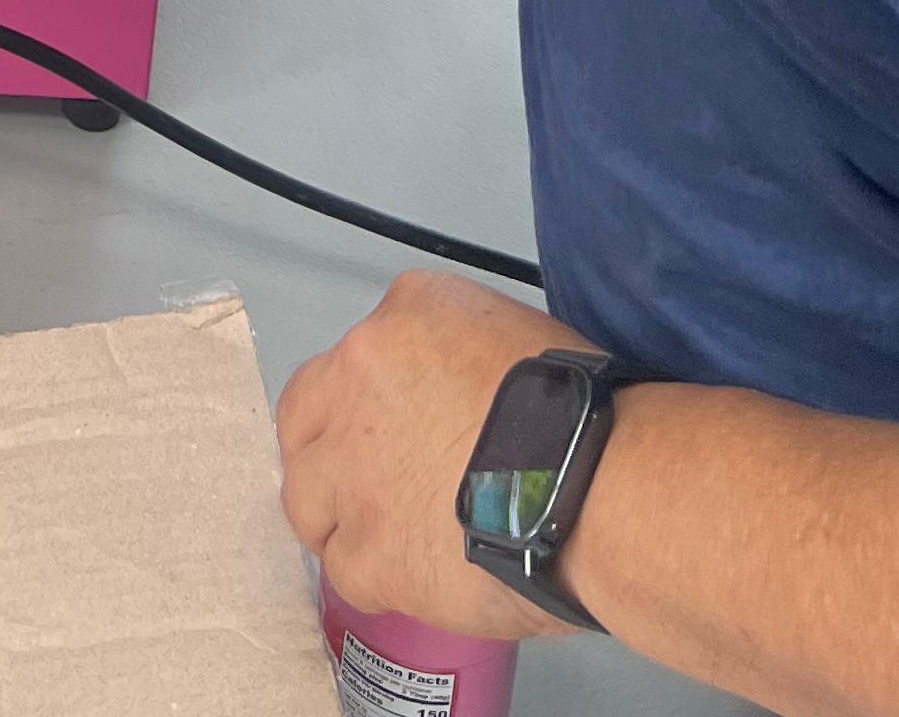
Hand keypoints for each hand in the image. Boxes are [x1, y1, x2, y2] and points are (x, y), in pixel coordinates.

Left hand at [276, 272, 571, 642]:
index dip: (358, 407)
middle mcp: (356, 381)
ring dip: (339, 519)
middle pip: (302, 426)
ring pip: (306, 500)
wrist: (596, 484)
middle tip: (372, 487)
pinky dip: (373, 578)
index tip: (384, 435)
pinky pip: (344, 569)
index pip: (346, 362)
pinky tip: (412, 577)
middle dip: (328, 456)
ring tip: (389, 538)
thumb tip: (443, 400)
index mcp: (399, 320)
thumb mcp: (508, 334)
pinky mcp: (368, 552)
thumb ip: (451, 359)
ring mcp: (352, 471)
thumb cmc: (579, 413)